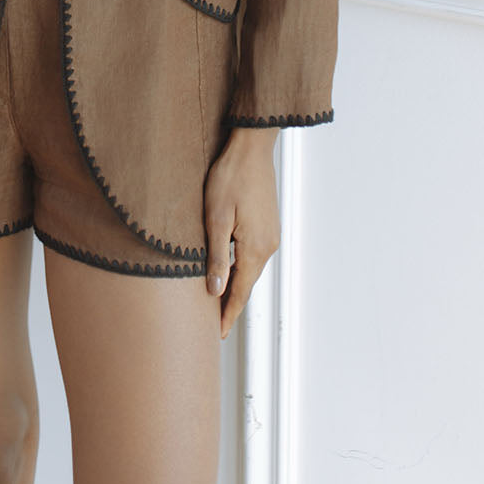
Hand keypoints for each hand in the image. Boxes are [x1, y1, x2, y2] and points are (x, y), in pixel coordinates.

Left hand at [203, 126, 280, 339]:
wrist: (251, 148)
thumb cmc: (230, 177)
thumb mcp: (216, 218)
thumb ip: (217, 257)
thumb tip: (215, 291)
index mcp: (255, 249)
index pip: (240, 292)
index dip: (228, 314)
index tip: (218, 335)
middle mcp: (268, 246)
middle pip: (246, 282)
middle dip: (230, 302)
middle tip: (213, 322)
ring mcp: (270, 234)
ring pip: (250, 267)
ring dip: (235, 282)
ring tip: (217, 297)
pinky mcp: (268, 223)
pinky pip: (253, 253)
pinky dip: (240, 265)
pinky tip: (227, 265)